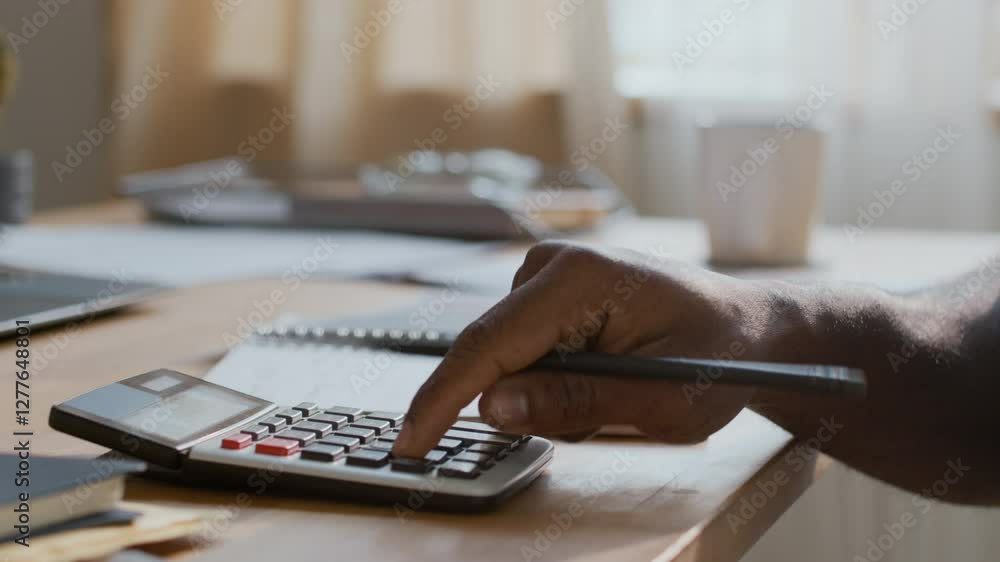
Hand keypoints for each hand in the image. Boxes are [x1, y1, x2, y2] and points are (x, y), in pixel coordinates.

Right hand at [392, 241, 773, 457]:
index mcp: (581, 279)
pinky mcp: (548, 287)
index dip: (442, 400)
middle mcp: (554, 263)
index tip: (409, 443)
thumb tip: (492, 407)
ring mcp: (548, 271)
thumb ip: (575, 404)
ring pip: (507, 359)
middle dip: (530, 403)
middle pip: (494, 355)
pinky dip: (551, 378)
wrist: (747, 327)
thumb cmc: (719, 358)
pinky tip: (601, 373)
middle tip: (604, 413)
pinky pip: (522, 350)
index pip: (489, 346)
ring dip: (547, 394)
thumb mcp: (660, 403)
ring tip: (615, 390)